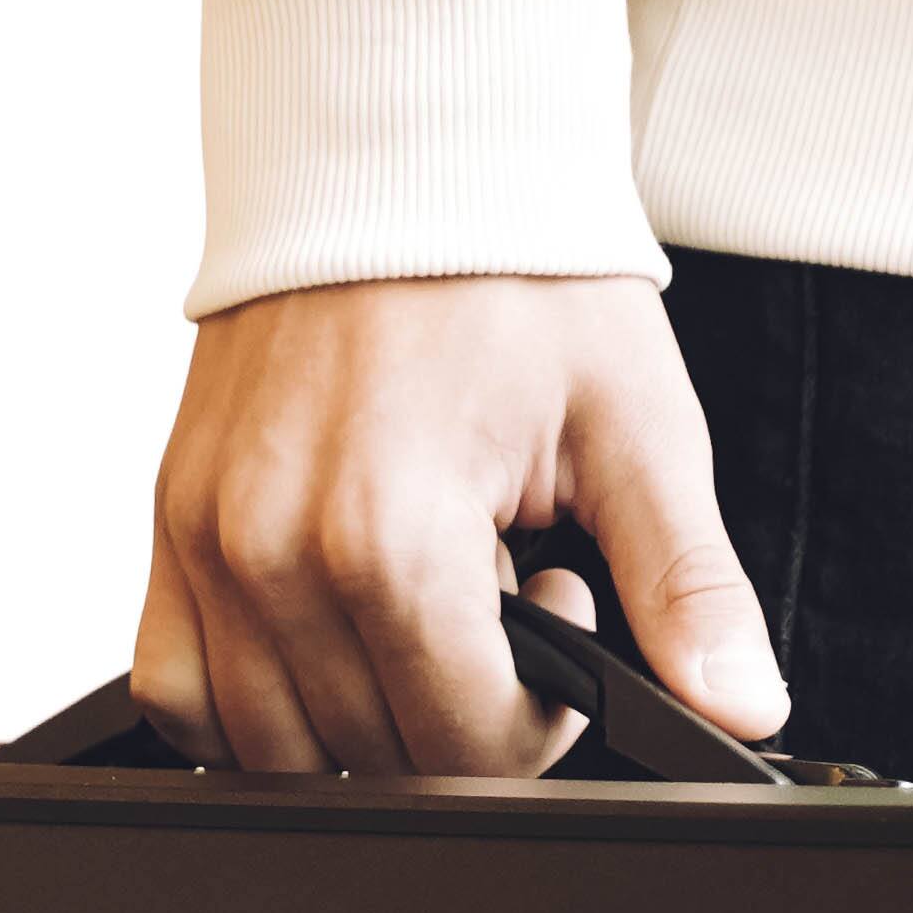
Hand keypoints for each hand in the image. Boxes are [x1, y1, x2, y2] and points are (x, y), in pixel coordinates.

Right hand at [133, 275, 785, 785]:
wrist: (397, 156)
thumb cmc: (513, 275)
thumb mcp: (634, 428)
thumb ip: (686, 585)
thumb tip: (743, 703)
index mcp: (391, 534)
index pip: (465, 745)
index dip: (540, 719)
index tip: (558, 607)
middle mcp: (276, 552)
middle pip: (375, 756)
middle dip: (460, 709)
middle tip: (500, 593)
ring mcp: (207, 542)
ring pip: (271, 747)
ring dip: (359, 718)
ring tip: (420, 603)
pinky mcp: (170, 525)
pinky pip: (177, 689)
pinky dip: (250, 706)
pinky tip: (327, 640)